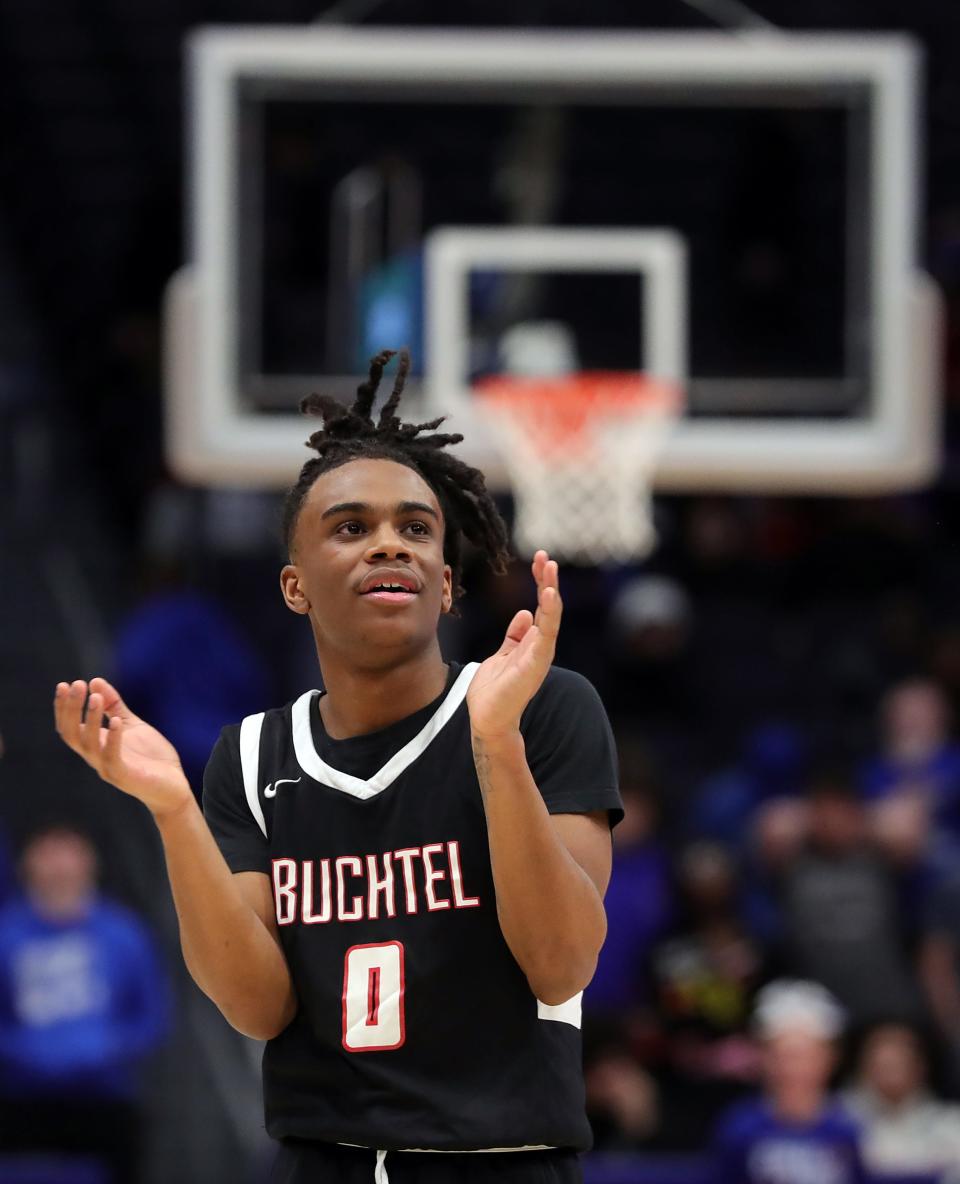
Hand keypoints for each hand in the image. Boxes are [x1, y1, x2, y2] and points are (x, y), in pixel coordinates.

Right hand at [54, 678, 192, 818]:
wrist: (173, 786)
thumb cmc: (150, 757)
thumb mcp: (131, 725)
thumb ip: (114, 706)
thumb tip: (95, 681)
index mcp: (95, 745)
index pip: (69, 726)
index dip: (63, 707)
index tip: (64, 684)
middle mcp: (96, 757)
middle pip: (72, 733)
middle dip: (72, 708)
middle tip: (76, 685)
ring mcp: (108, 768)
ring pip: (89, 744)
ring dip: (91, 719)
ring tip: (96, 697)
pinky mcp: (124, 776)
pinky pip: (112, 758)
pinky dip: (113, 739)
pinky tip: (117, 721)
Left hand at [466, 550, 561, 740]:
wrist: (488, 719)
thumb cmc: (494, 691)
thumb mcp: (502, 655)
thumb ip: (514, 636)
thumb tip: (524, 613)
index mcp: (532, 642)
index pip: (541, 606)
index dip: (541, 582)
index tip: (539, 560)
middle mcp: (540, 645)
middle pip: (549, 607)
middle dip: (548, 580)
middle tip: (546, 557)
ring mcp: (540, 654)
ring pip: (551, 616)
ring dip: (551, 591)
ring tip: (550, 568)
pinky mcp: (535, 663)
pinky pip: (546, 634)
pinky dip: (549, 614)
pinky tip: (548, 594)